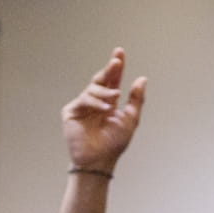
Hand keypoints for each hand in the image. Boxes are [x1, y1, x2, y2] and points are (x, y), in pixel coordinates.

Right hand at [62, 48, 146, 174]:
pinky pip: (83, 100)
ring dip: (105, 92)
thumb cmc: (114, 144)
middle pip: (101, 79)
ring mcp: (82, 106)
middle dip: (109, 70)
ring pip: (93, 89)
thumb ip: (136, 99)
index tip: (119, 52)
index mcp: (108, 103)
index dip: (116, 67)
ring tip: (115, 98)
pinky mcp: (71, 112)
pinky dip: (95, 102)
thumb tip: (142, 79)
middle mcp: (95, 102)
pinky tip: (104, 108)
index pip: (112, 80)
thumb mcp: (130, 119)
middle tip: (116, 61)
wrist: (99, 160)